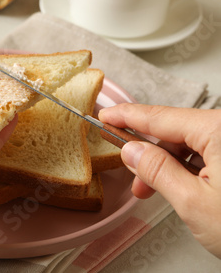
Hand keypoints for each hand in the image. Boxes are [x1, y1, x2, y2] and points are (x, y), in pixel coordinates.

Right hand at [99, 104, 220, 257]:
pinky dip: (191, 169)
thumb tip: (132, 150)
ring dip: (169, 165)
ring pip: (193, 144)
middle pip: (177, 131)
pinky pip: (210, 153)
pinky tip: (182, 187)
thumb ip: (156, 170)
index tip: (107, 115)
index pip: (160, 116)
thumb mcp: (194, 203)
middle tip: (130, 172)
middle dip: (150, 153)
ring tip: (155, 190)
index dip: (128, 116)